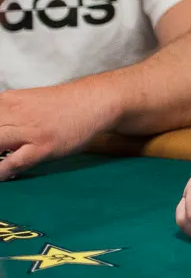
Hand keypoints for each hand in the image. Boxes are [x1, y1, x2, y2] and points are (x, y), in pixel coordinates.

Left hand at [0, 83, 114, 179]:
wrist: (95, 101)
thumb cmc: (60, 105)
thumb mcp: (26, 102)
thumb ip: (5, 115)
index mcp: (6, 101)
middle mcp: (14, 113)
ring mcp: (29, 130)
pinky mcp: (43, 146)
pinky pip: (13, 162)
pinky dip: (2, 172)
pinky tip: (1, 175)